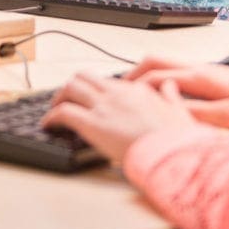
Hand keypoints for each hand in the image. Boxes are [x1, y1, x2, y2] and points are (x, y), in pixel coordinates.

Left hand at [42, 72, 196, 165]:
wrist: (173, 152)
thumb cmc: (178, 139)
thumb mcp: (180, 112)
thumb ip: (171, 97)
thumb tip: (170, 86)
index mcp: (138, 90)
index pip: (109, 82)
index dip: (97, 90)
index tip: (94, 99)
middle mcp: (117, 93)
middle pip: (85, 76)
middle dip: (73, 86)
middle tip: (67, 98)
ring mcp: (104, 106)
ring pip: (70, 87)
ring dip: (59, 97)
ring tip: (55, 108)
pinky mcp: (92, 123)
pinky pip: (63, 112)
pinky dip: (51, 117)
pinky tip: (48, 125)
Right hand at [123, 56, 228, 132]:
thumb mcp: (226, 116)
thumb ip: (193, 112)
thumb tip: (164, 110)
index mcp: (200, 76)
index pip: (155, 76)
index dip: (133, 88)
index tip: (119, 99)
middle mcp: (201, 68)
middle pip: (156, 60)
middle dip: (133, 73)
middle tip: (119, 90)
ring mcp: (207, 71)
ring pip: (167, 64)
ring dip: (148, 75)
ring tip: (136, 94)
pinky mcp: (214, 78)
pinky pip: (179, 73)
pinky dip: (163, 81)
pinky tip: (165, 96)